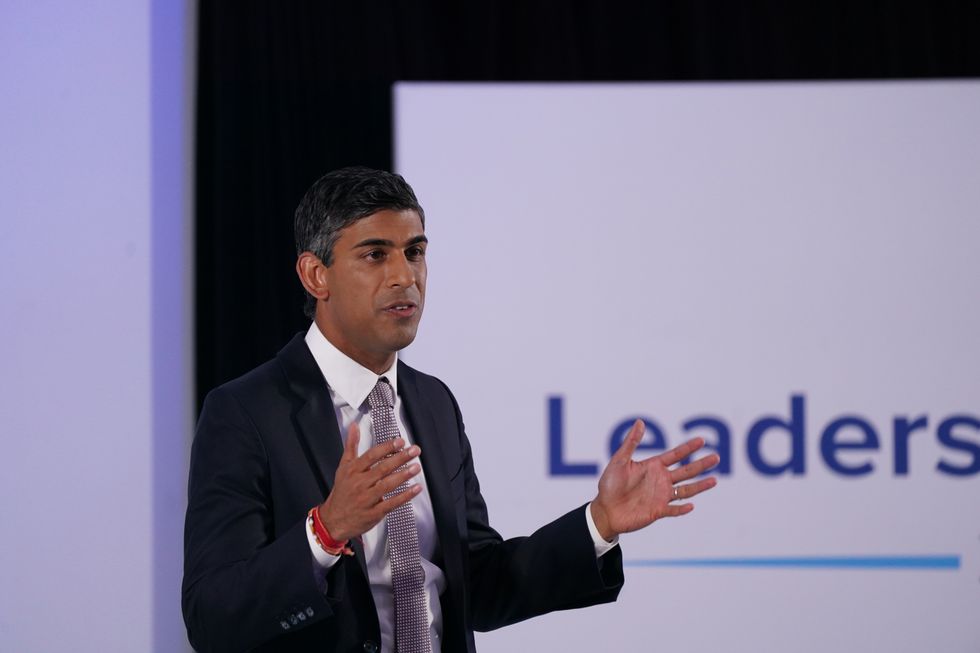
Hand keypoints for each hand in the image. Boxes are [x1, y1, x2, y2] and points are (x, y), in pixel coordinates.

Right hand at [318, 422, 422, 541]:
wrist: (334, 520)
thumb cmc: (342, 492)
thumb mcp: (343, 467)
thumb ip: (351, 446)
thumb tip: (354, 427)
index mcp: (353, 471)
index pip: (371, 456)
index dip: (386, 448)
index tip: (400, 442)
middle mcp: (360, 483)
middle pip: (382, 468)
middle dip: (400, 458)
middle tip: (414, 451)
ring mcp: (367, 498)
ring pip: (387, 485)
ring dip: (404, 475)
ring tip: (416, 467)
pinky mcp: (374, 513)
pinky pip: (391, 503)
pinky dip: (405, 496)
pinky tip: (415, 488)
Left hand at [590, 419, 719, 540]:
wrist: (605, 510)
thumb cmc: (610, 484)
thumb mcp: (619, 460)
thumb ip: (631, 443)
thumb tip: (640, 422)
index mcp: (653, 466)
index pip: (675, 455)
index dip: (688, 447)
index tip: (702, 440)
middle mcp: (661, 480)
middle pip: (686, 471)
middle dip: (701, 464)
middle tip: (716, 457)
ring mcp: (661, 496)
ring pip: (686, 490)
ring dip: (700, 485)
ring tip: (714, 480)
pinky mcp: (657, 511)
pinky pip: (673, 510)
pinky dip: (682, 509)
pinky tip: (691, 505)